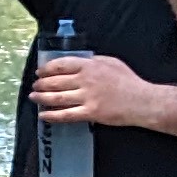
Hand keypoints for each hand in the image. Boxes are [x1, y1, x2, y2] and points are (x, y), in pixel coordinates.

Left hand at [30, 53, 160, 130]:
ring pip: (57, 97)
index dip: (46, 69)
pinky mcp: (91, 112)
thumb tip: (77, 62)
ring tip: (34, 98)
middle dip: (41, 84)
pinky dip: (52, 115)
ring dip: (41, 98)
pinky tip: (43, 115)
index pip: (61, 65)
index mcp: (90, 66)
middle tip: (35, 86)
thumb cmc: (129, 81)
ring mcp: (87, 97)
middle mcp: (86, 80)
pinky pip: (66, 115)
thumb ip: (93, 61)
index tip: (40, 72)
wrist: (143, 101)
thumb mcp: (111, 63)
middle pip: (55, 81)